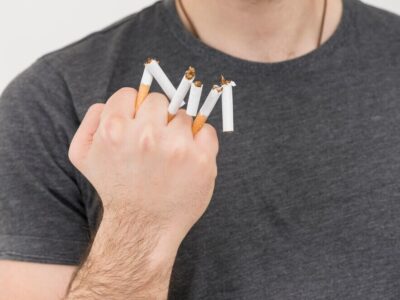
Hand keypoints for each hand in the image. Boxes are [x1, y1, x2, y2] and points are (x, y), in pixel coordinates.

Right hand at [68, 87, 218, 249]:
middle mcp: (146, 136)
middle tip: (153, 141)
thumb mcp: (83, 155)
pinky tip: (188, 157)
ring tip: (170, 154)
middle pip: (158, 100)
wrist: (143, 226)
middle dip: (156, 117)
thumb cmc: (115, 188)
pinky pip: (207, 130)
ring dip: (178, 130)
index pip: (129, 94)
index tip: (136, 125)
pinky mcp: (202, 160)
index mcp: (115, 130)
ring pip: (183, 114)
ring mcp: (178, 148)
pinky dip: (201, 139)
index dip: (132, 109)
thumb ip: (91, 120)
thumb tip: (114, 102)